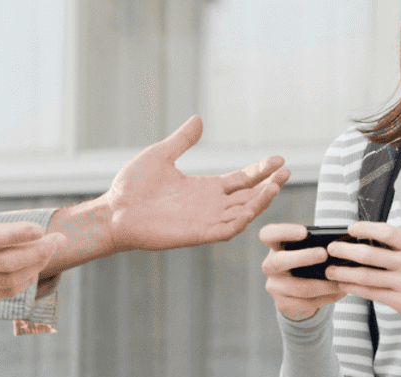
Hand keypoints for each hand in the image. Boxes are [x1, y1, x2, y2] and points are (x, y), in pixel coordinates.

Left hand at [105, 115, 289, 251]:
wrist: (115, 210)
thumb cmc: (132, 186)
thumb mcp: (161, 155)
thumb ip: (182, 141)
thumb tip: (198, 120)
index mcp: (204, 188)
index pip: (240, 180)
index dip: (260, 171)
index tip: (278, 160)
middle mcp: (209, 205)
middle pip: (248, 196)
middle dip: (268, 185)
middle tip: (286, 171)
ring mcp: (205, 220)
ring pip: (243, 213)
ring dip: (260, 201)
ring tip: (276, 184)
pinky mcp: (197, 233)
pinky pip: (227, 229)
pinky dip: (242, 219)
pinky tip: (253, 205)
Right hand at [260, 223, 350, 320]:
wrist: (299, 294)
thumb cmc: (307, 263)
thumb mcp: (307, 251)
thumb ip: (315, 246)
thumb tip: (337, 246)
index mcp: (274, 246)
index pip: (268, 234)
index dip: (284, 232)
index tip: (304, 232)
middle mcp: (269, 265)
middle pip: (279, 261)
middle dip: (303, 257)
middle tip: (324, 254)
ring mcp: (274, 286)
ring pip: (297, 287)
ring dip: (322, 284)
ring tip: (340, 280)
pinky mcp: (282, 304)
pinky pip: (306, 302)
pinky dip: (326, 297)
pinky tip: (340, 291)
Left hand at [324, 222, 400, 323]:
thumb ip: (399, 242)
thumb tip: (367, 234)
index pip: (387, 232)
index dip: (365, 228)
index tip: (350, 229)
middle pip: (370, 255)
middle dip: (345, 251)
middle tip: (330, 249)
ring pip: (366, 277)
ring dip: (343, 272)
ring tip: (329, 270)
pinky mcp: (399, 300)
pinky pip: (370, 293)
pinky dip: (353, 288)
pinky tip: (343, 284)